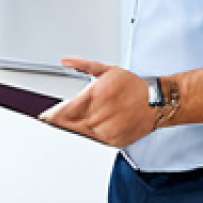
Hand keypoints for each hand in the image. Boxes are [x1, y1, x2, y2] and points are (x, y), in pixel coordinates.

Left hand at [39, 58, 153, 146]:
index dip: (51, 116)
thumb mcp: (107, 70)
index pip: (63, 113)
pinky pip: (94, 139)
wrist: (158, 102)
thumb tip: (66, 61)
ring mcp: (106, 131)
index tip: (44, 116)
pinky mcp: (113, 141)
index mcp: (95, 97)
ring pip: (80, 132)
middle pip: (68, 124)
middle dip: (61, 121)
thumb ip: (83, 65)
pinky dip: (90, 133)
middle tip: (56, 118)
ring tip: (81, 118)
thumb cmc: (133, 86)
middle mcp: (99, 116)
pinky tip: (94, 124)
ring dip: (75, 127)